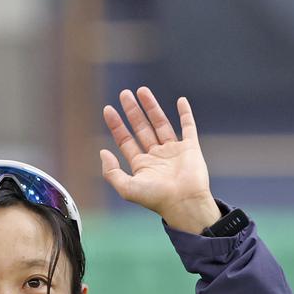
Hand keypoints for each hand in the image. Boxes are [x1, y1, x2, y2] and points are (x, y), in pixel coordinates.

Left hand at [100, 87, 219, 233]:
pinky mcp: (190, 148)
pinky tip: (181, 100)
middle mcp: (156, 157)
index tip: (108, 109)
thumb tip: (102, 152)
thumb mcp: (126, 188)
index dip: (116, 125)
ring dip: (151, 107)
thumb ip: (111, 172)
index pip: (125, 141)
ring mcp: (173, 151)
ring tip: (142, 90)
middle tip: (124, 94)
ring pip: (160, 123)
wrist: (183, 202)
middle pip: (141, 128)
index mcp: (141, 165)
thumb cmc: (155, 198)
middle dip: (132, 111)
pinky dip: (185, 114)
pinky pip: (188, 126)